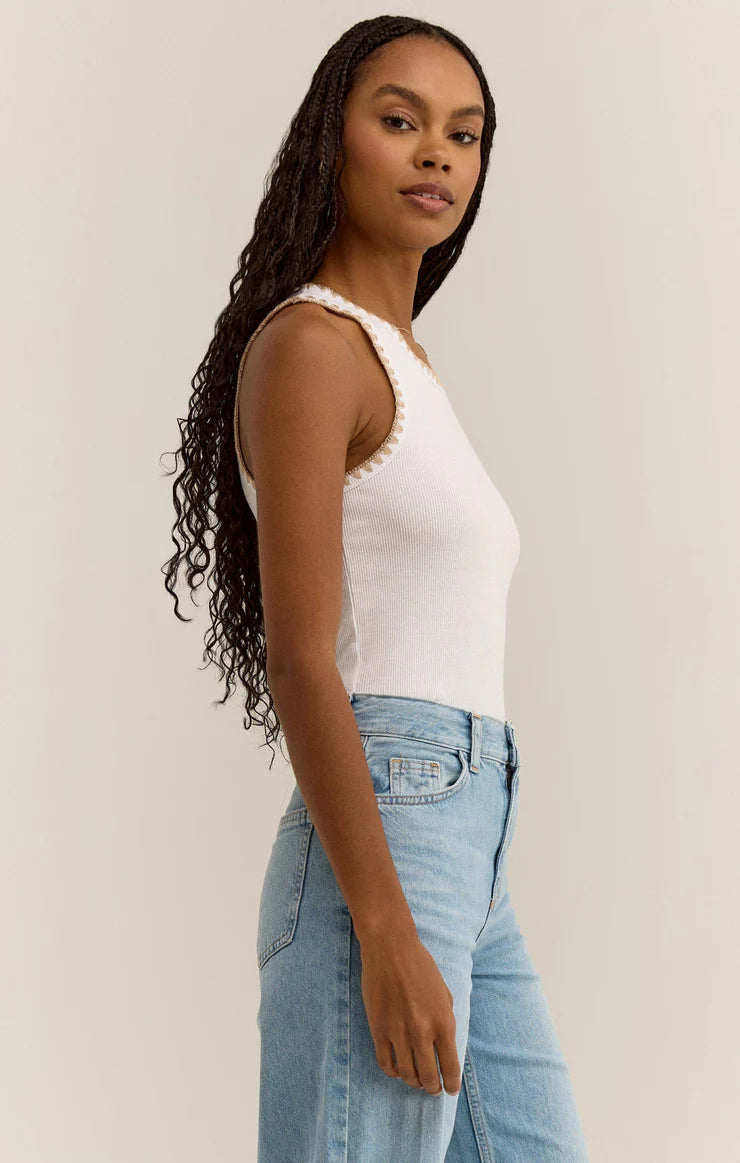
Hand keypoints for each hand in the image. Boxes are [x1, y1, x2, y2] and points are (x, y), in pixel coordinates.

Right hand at [359, 926, 460, 1096]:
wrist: (391, 948)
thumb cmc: (421, 966)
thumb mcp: (444, 993)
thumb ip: (446, 1021)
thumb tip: (445, 1047)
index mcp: (443, 1022)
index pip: (450, 1067)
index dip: (450, 1084)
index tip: (449, 1090)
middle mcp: (422, 1031)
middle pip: (428, 1076)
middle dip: (432, 1087)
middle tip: (432, 1088)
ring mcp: (398, 1032)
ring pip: (406, 1074)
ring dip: (413, 1082)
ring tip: (416, 1080)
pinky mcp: (378, 1029)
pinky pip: (385, 1063)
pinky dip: (393, 1072)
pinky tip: (397, 1069)